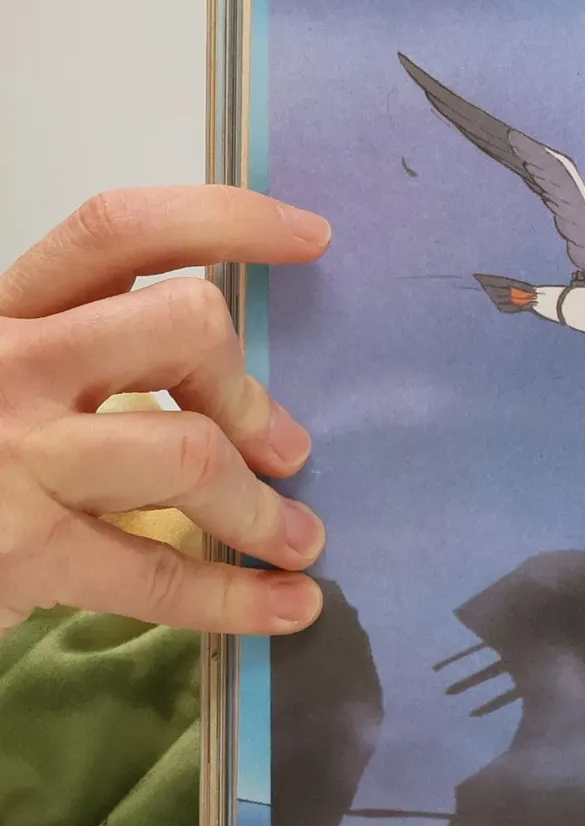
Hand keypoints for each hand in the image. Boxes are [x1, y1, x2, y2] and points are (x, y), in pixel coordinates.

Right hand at [0, 188, 331, 635]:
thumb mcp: (16, 378)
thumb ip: (101, 357)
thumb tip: (248, 394)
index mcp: (10, 312)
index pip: (121, 233)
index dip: (226, 221)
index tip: (312, 237)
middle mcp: (9, 364)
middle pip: (180, 327)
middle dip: (249, 391)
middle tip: (283, 448)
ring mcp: (15, 455)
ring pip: (189, 453)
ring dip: (261, 507)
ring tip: (297, 537)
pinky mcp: (23, 550)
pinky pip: (159, 571)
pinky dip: (240, 597)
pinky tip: (291, 604)